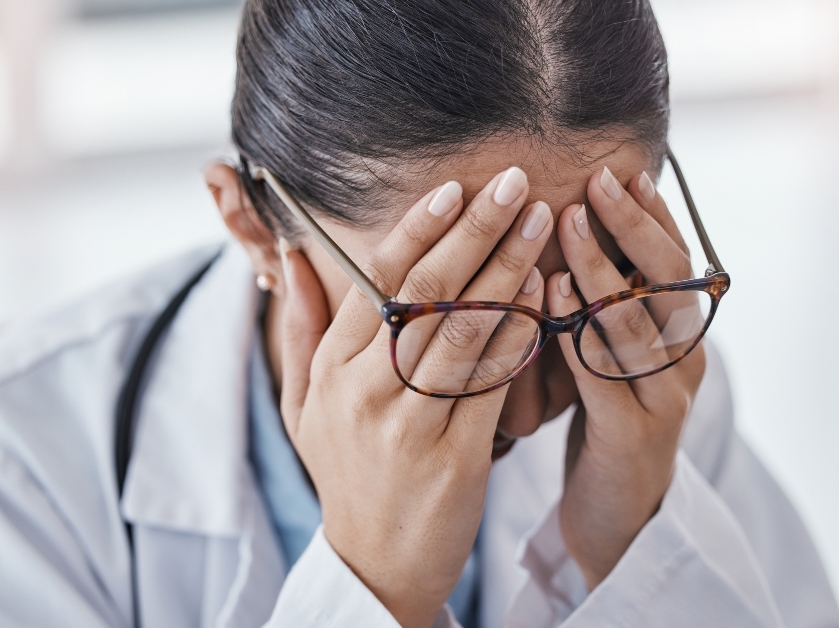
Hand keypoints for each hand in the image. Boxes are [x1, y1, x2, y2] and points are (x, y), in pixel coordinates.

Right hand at [279, 167, 552, 626]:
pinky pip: (495, 382)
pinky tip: (547, 292)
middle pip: (427, 293)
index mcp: (333, 370)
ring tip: (543, 223)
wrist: (375, 564)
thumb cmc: (345, 473)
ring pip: (467, 329)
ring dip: (510, 268)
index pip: (380, 281)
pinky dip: (522, 332)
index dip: (420, 228)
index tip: (457, 188)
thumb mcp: (303, 403)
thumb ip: (301, 328)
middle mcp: (366, 390)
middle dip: (476, 230)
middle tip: (515, 183)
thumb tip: (292, 256)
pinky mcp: (456, 455)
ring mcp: (411, 424)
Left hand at [546, 167, 706, 588]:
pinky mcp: (633, 436)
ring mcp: (664, 401)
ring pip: (636, 323)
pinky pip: (603, 374)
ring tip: (567, 223)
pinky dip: (576, 328)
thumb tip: (580, 233)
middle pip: (666, 283)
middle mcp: (683, 363)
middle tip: (600, 180)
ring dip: (602, 268)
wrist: (617, 513)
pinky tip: (549, 294)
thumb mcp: (610, 355)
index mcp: (680, 339)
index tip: (626, 171)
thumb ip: (607, 305)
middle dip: (633, 227)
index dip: (652, 217)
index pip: (674, 264)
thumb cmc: (606, 421)